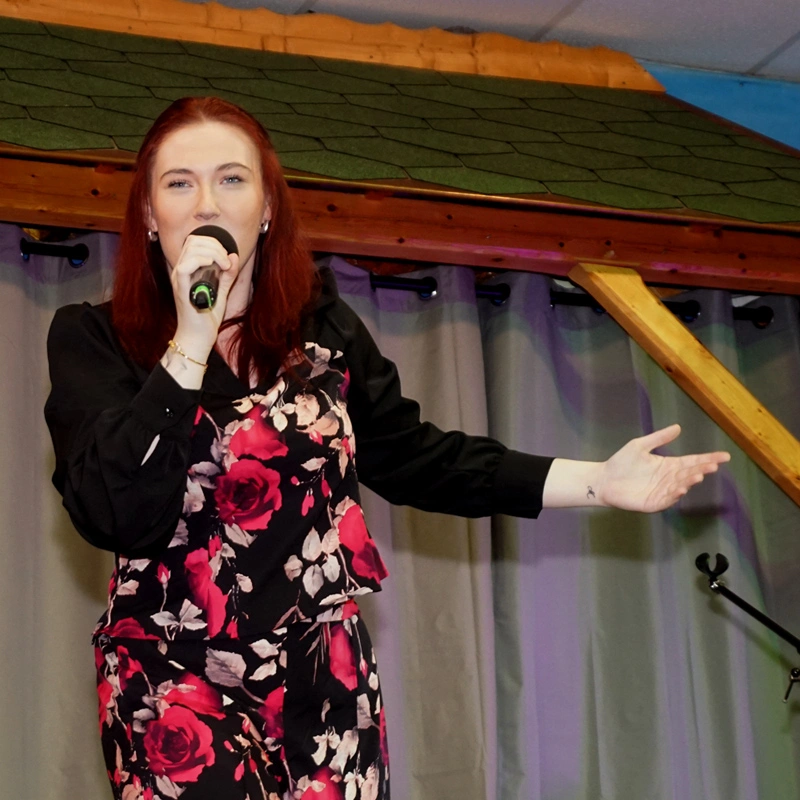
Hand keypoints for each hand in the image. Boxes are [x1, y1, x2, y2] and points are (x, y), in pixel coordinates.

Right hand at [170, 233, 240, 358]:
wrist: (198, 337)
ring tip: (224, 265)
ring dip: (212, 252)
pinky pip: (185, 267)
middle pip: (193, 241)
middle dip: (215, 245)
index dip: (213, 243)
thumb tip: (234, 256)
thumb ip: (227, 275)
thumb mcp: (222, 291)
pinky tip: (212, 265)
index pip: (196, 242)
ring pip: (190, 249)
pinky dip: (200, 260)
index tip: (227, 258)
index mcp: (189, 269)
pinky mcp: (181, 289)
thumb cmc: (206, 317)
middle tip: (226, 262)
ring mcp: (179, 280)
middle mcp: (181, 271)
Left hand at [600, 424, 730, 512]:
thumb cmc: (621, 462)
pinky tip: (680, 489)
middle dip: (702, 469)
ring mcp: (661, 492)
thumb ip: (658, 438)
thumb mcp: (640, 445)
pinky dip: (674, 495)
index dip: (708, 459)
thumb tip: (678, 427)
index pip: (692, 461)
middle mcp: (668, 479)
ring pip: (680, 487)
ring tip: (698, 475)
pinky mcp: (652, 503)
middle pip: (689, 474)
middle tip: (713, 465)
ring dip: (689, 482)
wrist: (603, 479)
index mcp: (668, 465)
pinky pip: (666, 500)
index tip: (725, 456)